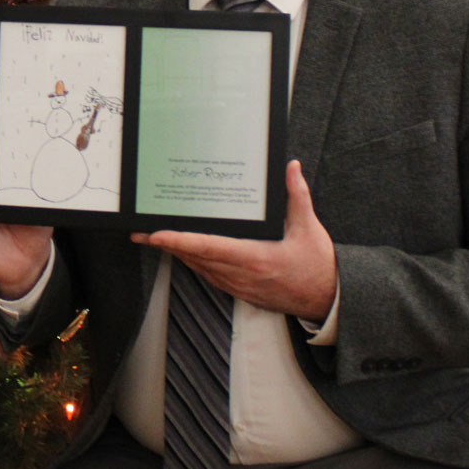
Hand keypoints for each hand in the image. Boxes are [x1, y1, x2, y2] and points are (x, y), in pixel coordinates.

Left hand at [132, 161, 335, 319]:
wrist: (327, 301)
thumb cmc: (318, 267)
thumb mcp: (310, 228)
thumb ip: (297, 196)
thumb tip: (290, 168)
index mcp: (256, 258)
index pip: (209, 247)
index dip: (179, 241)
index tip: (157, 235)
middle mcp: (242, 275)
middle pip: (195, 258)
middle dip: (166, 245)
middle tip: (141, 232)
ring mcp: (239, 286)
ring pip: (199, 268)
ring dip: (177, 254)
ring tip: (155, 239)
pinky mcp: (240, 292)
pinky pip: (209, 276)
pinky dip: (193, 263)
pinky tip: (184, 253)